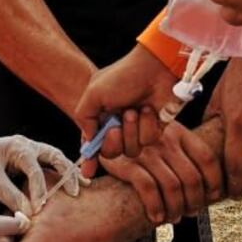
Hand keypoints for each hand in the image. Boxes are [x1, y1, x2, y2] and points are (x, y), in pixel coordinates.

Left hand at [0, 135, 83, 216]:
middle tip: (74, 193)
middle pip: (55, 156)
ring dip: (68, 172)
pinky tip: (70, 186)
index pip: (35, 169)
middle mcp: (26, 145)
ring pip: (55, 158)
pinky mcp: (28, 159)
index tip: (40, 209)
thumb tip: (29, 216)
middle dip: (67, 174)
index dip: (39, 190)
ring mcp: (29, 150)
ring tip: (82, 187)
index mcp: (17, 146)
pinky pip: (49, 165)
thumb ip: (11, 197)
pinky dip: (60, 174)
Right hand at [75, 44, 177, 159]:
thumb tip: (88, 140)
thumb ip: (85, 118)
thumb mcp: (94, 93)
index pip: (92, 143)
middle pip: (111, 152)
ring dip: (132, 130)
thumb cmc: (123, 76)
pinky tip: (149, 110)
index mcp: (101, 115)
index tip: (86, 173)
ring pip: (131, 150)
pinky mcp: (155, 129)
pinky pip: (148, 141)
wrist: (156, 68)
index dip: (89, 159)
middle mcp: (118, 124)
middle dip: (113, 141)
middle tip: (116, 126)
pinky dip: (147, 126)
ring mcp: (137, 128)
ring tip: (135, 110)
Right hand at [101, 117, 221, 224]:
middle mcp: (165, 140)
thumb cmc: (139, 142)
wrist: (104, 130)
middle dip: (195, 202)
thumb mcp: (163, 137)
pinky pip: (148, 189)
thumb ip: (183, 153)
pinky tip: (156, 217)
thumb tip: (212, 185)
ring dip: (177, 209)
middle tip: (191, 212)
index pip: (207, 158)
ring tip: (175, 218)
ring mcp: (146, 152)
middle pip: (192, 178)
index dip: (216, 182)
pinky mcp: (127, 163)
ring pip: (173, 187)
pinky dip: (155, 207)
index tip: (215, 197)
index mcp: (179, 132)